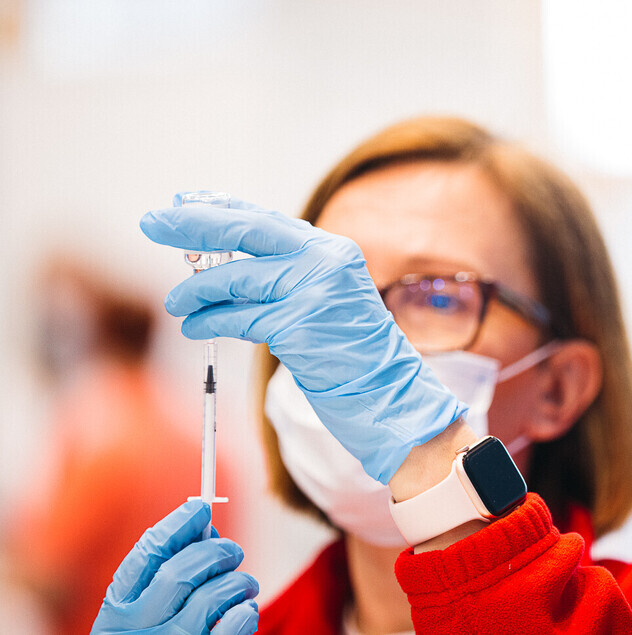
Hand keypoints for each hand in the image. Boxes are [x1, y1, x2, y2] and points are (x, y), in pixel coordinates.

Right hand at [91, 500, 257, 634]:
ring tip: (245, 585)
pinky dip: (245, 613)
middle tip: (234, 551)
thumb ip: (164, 573)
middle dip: (215, 552)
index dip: (177, 525)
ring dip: (238, 582)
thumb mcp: (140, 612)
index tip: (201, 508)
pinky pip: (230, 629)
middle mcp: (137, 629)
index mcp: (117, 609)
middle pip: (181, 572)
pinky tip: (246, 609)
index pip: (146, 553)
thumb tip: (204, 526)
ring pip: (211, 598)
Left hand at [140, 200, 466, 483]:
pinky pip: (239, 317)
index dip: (219, 208)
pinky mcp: (299, 324)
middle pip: (245, 231)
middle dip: (194, 225)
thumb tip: (219, 264)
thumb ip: (285, 277)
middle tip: (153, 222)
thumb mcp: (324, 302)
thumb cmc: (353, 355)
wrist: (391, 396)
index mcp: (331, 250)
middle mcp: (325, 260)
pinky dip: (209, 322)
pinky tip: (193, 327)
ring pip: (236, 277)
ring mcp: (313, 290)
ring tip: (178, 302)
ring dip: (196, 290)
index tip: (182, 204)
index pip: (264, 218)